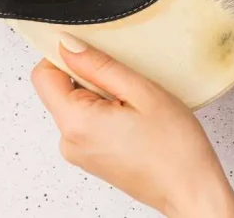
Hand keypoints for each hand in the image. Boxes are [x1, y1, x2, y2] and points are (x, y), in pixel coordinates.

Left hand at [31, 34, 233, 217]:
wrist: (191, 190)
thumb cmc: (175, 147)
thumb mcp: (141, 91)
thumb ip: (98, 65)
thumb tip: (68, 44)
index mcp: (75, 123)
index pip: (43, 75)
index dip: (65, 55)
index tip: (93, 52)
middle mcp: (69, 141)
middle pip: (59, 89)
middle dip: (89, 76)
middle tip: (126, 82)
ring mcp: (79, 152)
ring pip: (76, 104)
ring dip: (101, 94)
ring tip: (135, 103)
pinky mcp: (91, 157)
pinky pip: (87, 121)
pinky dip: (106, 111)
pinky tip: (134, 117)